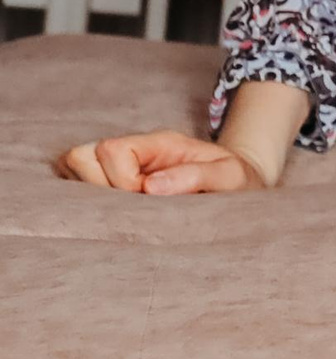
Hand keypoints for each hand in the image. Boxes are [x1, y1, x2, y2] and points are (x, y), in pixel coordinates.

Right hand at [54, 130, 273, 195]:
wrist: (239, 186)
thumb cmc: (236, 180)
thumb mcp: (230, 175)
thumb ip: (197, 176)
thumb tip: (150, 187)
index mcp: (159, 144)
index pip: (111, 149)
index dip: (122, 179)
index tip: (148, 197)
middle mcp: (133, 151)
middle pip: (80, 156)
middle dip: (99, 187)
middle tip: (135, 206)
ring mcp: (119, 167)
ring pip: (74, 171)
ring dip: (94, 195)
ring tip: (130, 210)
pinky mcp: (113, 185)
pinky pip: (80, 190)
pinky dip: (93, 203)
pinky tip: (124, 214)